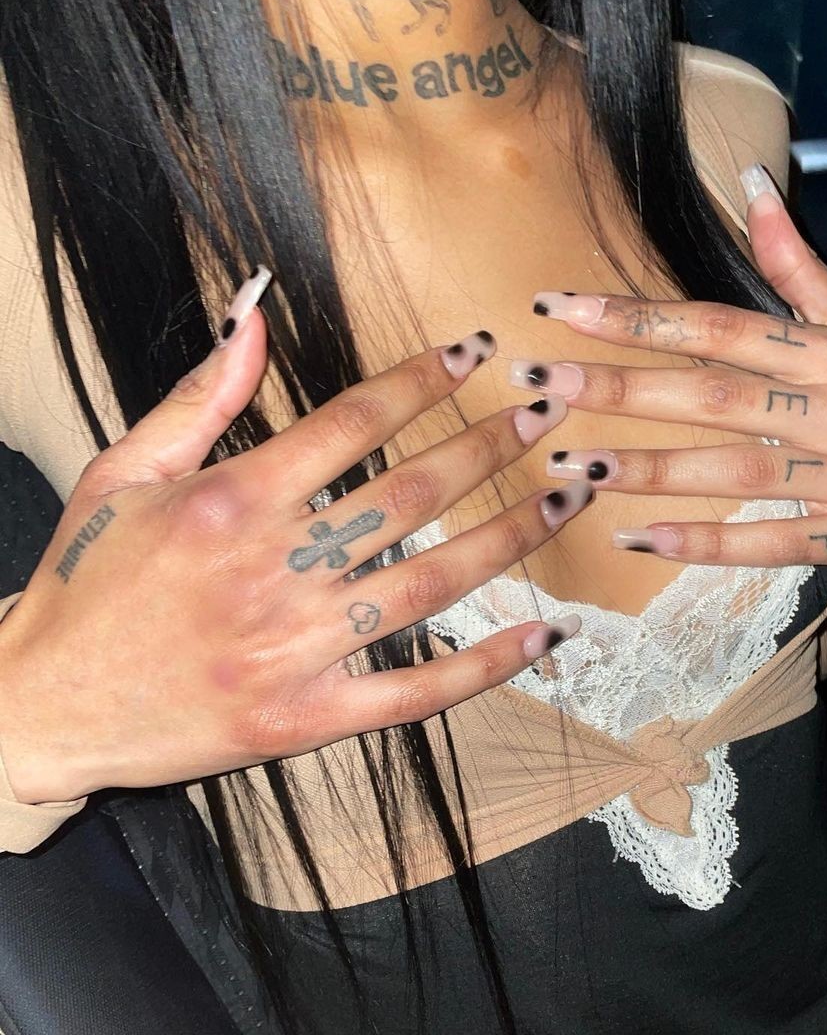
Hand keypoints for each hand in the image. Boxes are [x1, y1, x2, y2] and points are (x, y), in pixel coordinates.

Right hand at [0, 269, 589, 804]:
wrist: (45, 702)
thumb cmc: (86, 580)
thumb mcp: (123, 470)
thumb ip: (200, 396)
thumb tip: (255, 315)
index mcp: (230, 501)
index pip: (353, 423)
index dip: (423, 380)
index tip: (475, 353)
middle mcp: (270, 571)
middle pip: (409, 497)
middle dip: (491, 446)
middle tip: (550, 411)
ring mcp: (293, 651)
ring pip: (427, 586)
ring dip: (508, 538)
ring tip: (566, 496)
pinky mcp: (305, 719)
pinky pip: (411, 692)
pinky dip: (482, 666)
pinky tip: (541, 634)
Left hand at [514, 177, 826, 576]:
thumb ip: (797, 267)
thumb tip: (750, 183)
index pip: (721, 327)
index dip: (638, 319)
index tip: (562, 310)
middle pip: (712, 396)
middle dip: (619, 390)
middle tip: (541, 386)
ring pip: (731, 471)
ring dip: (646, 470)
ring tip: (571, 466)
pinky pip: (767, 540)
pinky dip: (704, 542)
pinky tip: (639, 536)